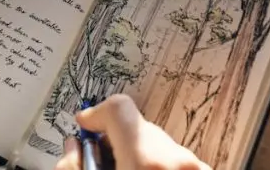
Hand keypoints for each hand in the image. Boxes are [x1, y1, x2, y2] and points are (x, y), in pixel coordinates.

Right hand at [55, 95, 209, 169]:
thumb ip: (73, 165)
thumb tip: (75, 147)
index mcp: (145, 162)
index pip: (118, 107)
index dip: (96, 113)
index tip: (87, 125)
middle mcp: (177, 162)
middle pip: (138, 128)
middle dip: (118, 141)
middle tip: (104, 162)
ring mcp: (196, 168)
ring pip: (159, 145)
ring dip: (141, 157)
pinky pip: (177, 160)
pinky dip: (161, 166)